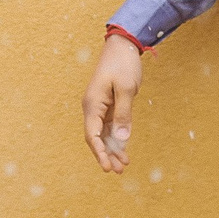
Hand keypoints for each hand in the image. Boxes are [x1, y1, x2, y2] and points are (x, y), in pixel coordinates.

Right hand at [82, 33, 141, 172]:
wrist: (122, 46)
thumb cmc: (123, 64)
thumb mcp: (127, 88)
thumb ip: (124, 113)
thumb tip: (122, 138)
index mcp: (92, 104)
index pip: (91, 135)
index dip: (99, 153)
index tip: (107, 167)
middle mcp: (92, 108)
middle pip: (96, 138)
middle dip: (106, 155)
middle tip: (119, 171)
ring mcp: (100, 107)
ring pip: (103, 135)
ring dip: (112, 150)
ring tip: (124, 165)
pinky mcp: (108, 106)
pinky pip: (110, 127)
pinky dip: (116, 139)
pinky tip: (124, 151)